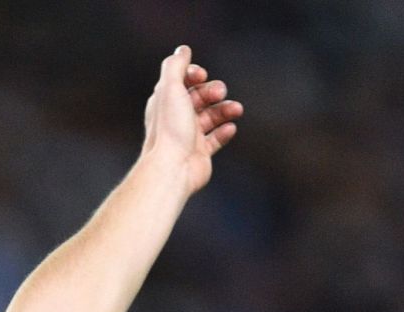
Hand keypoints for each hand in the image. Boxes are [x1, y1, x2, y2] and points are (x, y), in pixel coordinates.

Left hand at [140, 45, 242, 195]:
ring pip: (211, 117)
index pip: (182, 81)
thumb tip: (183, 50)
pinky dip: (224, 131)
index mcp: (165, 102)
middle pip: (199, 97)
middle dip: (213, 91)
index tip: (201, 76)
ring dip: (225, 110)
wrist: (172, 169)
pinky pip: (216, 139)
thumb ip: (176, 65)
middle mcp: (176, 119)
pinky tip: (231, 127)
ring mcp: (188, 137)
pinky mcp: (200, 154)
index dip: (194, 75)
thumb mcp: (170, 87)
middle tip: (220, 93)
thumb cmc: (170, 129)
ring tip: (237, 110)